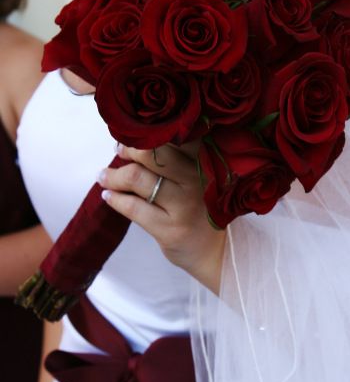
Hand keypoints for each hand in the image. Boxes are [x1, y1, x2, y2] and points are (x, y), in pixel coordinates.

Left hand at [99, 143, 225, 293]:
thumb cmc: (200, 204)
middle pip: (152, 154)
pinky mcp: (170, 229)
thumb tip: (135, 138)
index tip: (134, 132)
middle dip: (129, 149)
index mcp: (204, 160)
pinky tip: (108, 196)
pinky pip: (134, 208)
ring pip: (138, 179)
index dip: (149, 132)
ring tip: (103, 176)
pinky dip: (116, 199)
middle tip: (119, 149)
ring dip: (114, 176)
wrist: (214, 249)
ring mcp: (183, 205)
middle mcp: (196, 179)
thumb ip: (177, 156)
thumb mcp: (199, 175)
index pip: (174, 136)